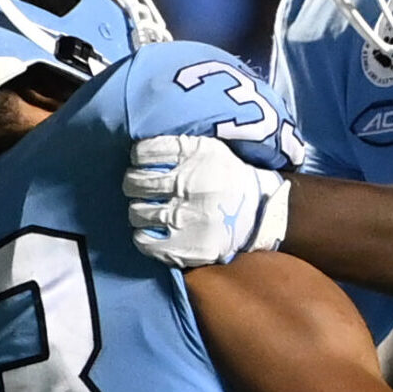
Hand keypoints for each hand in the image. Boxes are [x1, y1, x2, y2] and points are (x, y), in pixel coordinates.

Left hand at [126, 135, 290, 265]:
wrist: (258, 212)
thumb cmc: (225, 177)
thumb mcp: (209, 148)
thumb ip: (177, 146)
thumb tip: (137, 150)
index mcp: (193, 155)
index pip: (144, 152)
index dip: (138, 158)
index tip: (144, 164)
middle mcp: (188, 184)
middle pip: (135, 183)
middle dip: (134, 185)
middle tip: (144, 188)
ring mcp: (185, 217)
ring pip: (136, 212)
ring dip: (139, 210)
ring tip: (151, 209)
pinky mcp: (184, 245)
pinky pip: (144, 240)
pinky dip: (143, 234)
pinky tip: (154, 229)